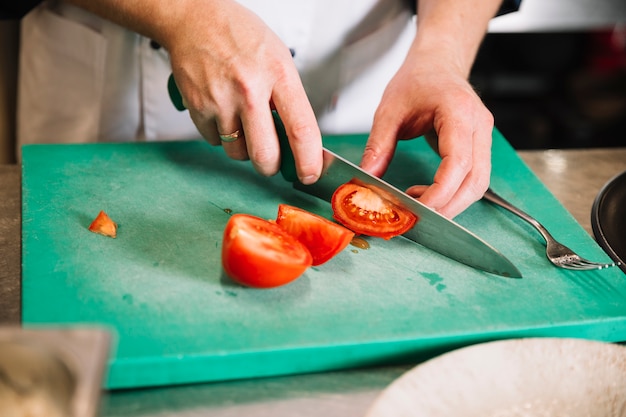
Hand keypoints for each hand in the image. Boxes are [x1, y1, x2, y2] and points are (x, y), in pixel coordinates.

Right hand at [165, 1, 321, 183]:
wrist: (194, 18)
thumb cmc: (239, 37)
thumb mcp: (278, 59)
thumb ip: (289, 99)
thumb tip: (298, 142)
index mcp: (278, 74)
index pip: (301, 129)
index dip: (308, 160)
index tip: (310, 174)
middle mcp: (249, 89)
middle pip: (265, 155)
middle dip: (271, 166)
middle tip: (272, 159)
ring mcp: (221, 100)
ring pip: (238, 152)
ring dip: (243, 147)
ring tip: (242, 120)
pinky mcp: (198, 107)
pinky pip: (215, 141)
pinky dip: (221, 135)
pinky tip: (222, 111)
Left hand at [360, 49, 492, 218]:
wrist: (437, 63)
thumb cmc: (417, 79)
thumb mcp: (389, 111)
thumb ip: (378, 146)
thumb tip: (366, 178)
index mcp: (458, 112)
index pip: (457, 164)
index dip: (439, 192)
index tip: (417, 208)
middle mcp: (478, 125)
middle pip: (475, 181)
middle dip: (447, 206)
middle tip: (417, 217)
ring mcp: (483, 136)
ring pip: (479, 184)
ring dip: (452, 203)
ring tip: (419, 205)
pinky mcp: (480, 144)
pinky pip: (473, 178)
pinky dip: (454, 193)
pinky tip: (428, 194)